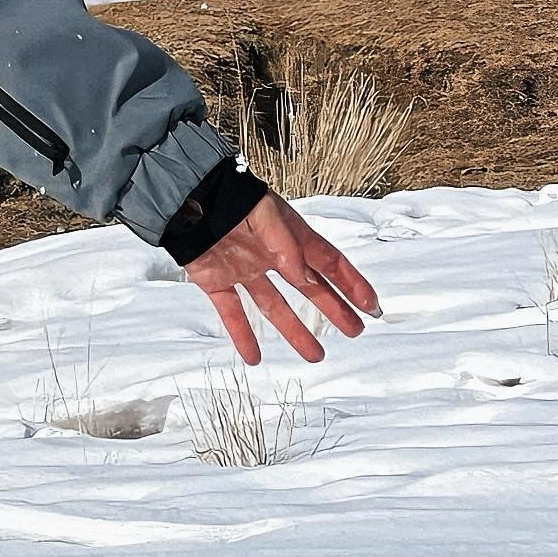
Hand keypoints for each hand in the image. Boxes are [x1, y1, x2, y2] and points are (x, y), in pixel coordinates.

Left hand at [185, 190, 379, 366]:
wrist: (186, 199)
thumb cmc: (230, 199)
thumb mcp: (266, 216)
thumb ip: (286, 247)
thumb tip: (306, 278)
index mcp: (289, 237)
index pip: (329, 263)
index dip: (351, 284)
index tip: (371, 306)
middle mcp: (271, 257)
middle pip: (309, 288)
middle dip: (333, 309)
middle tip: (354, 330)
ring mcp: (245, 270)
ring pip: (275, 306)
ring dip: (294, 331)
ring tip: (316, 355)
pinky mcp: (216, 281)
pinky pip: (232, 313)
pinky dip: (241, 335)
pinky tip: (253, 357)